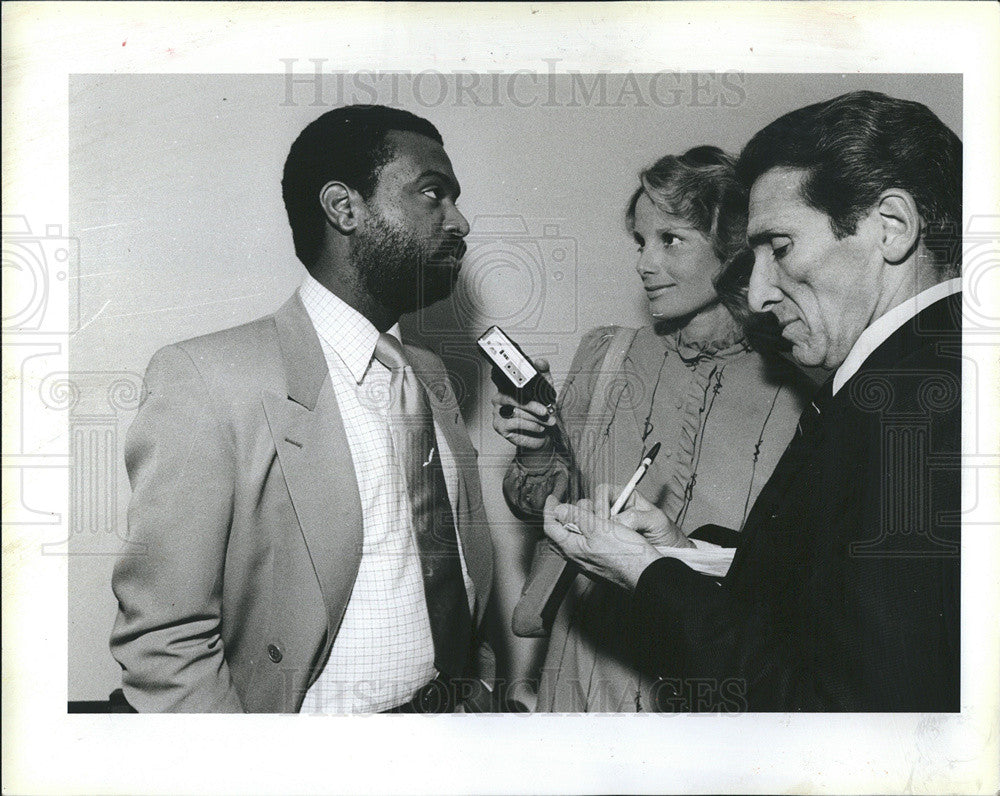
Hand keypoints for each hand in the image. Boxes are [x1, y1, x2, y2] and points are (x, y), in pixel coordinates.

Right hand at [491, 357, 556, 450]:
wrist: (543, 434)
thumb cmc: (541, 412)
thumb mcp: (546, 390)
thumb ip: (544, 374)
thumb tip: (540, 362)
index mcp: (507, 386)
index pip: (509, 380)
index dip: (519, 381)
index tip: (532, 389)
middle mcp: (500, 397)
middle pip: (513, 398)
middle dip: (533, 406)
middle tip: (545, 410)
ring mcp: (497, 412)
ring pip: (517, 412)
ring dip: (536, 418)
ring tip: (548, 421)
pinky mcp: (499, 426)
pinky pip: (516, 424)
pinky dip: (531, 426)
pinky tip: (539, 427)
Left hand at [542, 495, 662, 590]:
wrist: (646, 574)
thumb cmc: (627, 553)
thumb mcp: (599, 528)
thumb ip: (577, 517)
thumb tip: (558, 510)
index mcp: (572, 548)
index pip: (551, 527)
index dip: (549, 510)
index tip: (552, 498)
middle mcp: (576, 557)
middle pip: (559, 534)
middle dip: (563, 517)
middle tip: (571, 505)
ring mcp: (587, 562)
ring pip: (573, 539)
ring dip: (576, 524)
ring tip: (589, 514)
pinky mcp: (598, 564)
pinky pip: (585, 546)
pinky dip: (587, 533)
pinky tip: (598, 529)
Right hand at [592, 484, 692, 548]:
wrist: (672, 552)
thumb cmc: (667, 533)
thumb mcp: (656, 520)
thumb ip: (637, 517)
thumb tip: (618, 521)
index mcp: (627, 497)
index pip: (604, 491)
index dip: (600, 502)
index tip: (604, 518)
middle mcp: (617, 509)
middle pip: (593, 505)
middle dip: (595, 518)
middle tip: (602, 531)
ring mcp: (612, 524)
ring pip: (593, 522)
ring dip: (596, 530)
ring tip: (605, 540)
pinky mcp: (610, 539)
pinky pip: (597, 537)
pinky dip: (598, 541)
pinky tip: (605, 547)